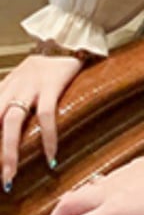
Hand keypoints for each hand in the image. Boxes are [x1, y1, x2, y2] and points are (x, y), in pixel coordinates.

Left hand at [0, 54, 85, 189]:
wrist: (66, 39)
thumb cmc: (45, 65)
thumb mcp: (19, 80)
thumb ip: (9, 99)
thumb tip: (5, 126)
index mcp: (1, 89)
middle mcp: (10, 88)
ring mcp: (29, 87)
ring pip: (11, 123)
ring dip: (8, 152)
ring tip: (10, 176)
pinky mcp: (50, 86)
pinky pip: (46, 115)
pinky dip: (47, 138)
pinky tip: (51, 157)